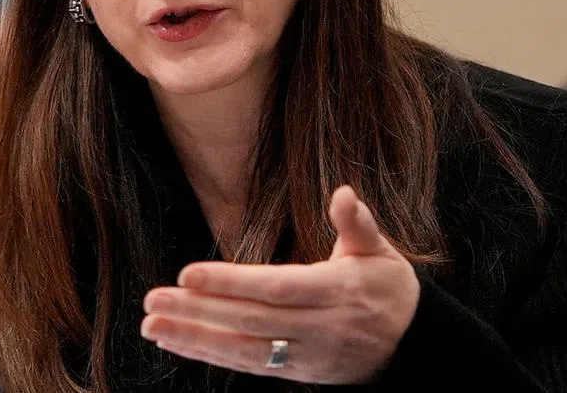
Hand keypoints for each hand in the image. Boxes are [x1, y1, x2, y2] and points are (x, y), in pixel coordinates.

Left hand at [140, 185, 420, 383]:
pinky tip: (176, 342)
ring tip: (151, 325)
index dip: (231, 283)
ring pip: (243, 348)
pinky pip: (247, 364)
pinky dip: (209, 354)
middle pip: (250, 320)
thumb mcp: (381, 251)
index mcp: (337, 292)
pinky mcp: (296, 373)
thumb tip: (345, 193)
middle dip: (197, 312)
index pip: (276, 288)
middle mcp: (319, 328)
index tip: (187, 274)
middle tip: (152, 300)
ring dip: (193, 338)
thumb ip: (358, 224)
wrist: (414, 346)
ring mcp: (307, 355)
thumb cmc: (388, 288)